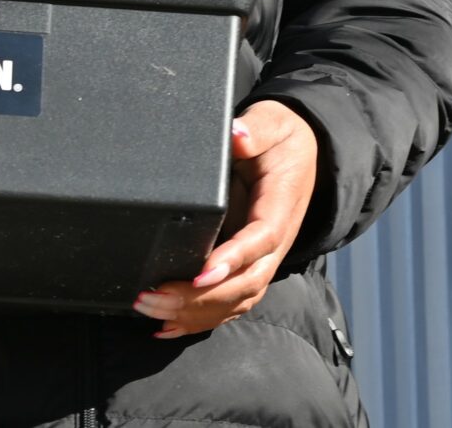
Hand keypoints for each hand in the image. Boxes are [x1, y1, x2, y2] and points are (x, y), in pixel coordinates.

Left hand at [132, 100, 319, 338]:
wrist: (301, 153)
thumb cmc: (283, 139)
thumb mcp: (275, 123)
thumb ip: (258, 129)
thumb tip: (239, 136)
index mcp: (280, 208)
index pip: (259, 241)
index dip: (232, 260)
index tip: (201, 272)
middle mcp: (274, 243)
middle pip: (244, 283)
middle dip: (200, 297)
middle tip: (155, 296)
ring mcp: (262, 260)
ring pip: (235, 301)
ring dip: (194, 313)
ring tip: (150, 311)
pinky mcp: (247, 266)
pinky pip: (228, 302)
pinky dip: (200, 319)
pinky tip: (167, 327)